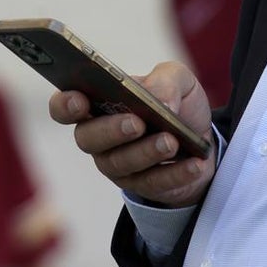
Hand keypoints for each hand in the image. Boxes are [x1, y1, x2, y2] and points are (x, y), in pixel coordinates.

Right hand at [48, 61, 214, 207]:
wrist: (202, 139)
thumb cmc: (176, 103)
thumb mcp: (178, 80)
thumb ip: (166, 79)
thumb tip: (161, 101)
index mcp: (98, 102)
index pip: (63, 106)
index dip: (64, 105)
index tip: (79, 99)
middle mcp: (99, 136)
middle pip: (87, 139)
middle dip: (111, 130)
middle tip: (137, 123)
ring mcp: (117, 164)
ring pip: (120, 163)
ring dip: (146, 152)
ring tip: (171, 141)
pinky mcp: (143, 187)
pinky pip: (153, 184)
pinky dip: (176, 173)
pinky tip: (194, 164)